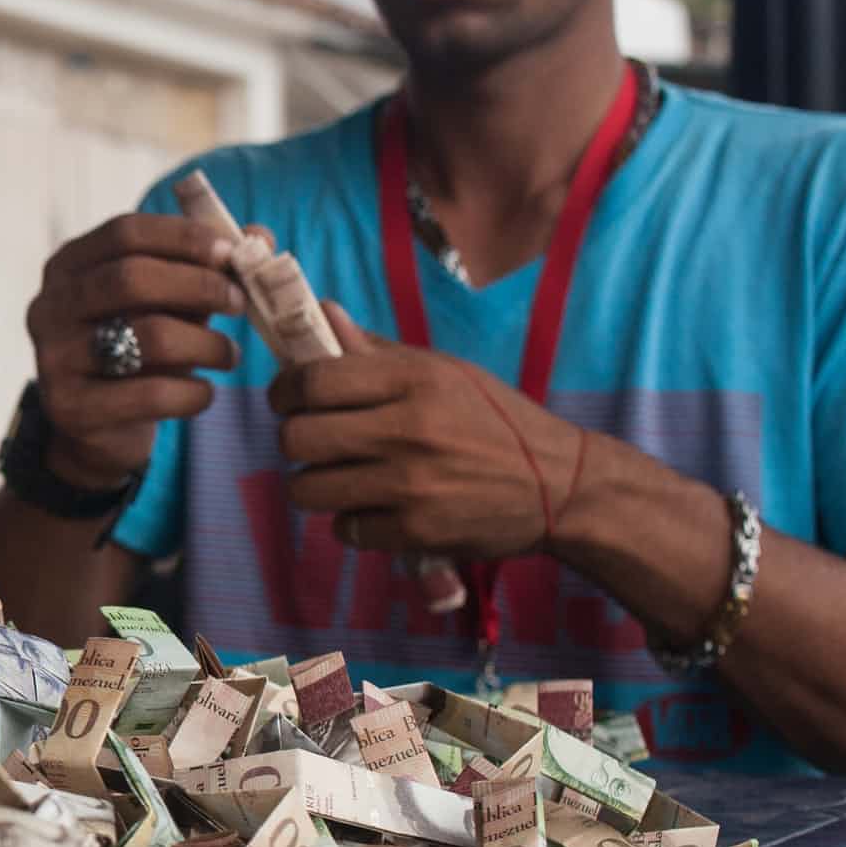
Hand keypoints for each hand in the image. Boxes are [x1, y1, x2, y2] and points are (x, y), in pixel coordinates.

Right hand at [22, 213, 244, 489]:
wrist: (97, 429)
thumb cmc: (139, 350)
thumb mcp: (170, 303)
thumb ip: (208, 268)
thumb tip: (259, 236)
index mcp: (68, 266)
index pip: (125, 232)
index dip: (184, 237)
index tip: (233, 253)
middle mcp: (49, 306)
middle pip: (131, 278)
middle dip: (199, 286)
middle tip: (240, 303)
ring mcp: (54, 358)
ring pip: (148, 337)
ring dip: (207, 344)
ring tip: (230, 355)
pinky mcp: (71, 409)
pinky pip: (150, 395)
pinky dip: (193, 394)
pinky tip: (205, 393)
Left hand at [271, 303, 585, 559]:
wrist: (561, 485)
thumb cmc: (494, 420)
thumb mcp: (444, 372)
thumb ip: (376, 352)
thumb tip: (322, 314)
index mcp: (414, 380)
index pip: (311, 381)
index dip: (284, 391)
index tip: (288, 399)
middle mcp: (409, 429)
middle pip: (297, 437)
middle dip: (296, 439)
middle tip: (315, 441)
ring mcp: (411, 485)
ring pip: (308, 488)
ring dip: (315, 484)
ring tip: (341, 475)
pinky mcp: (417, 532)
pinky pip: (344, 528)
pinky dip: (351, 520)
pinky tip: (376, 507)